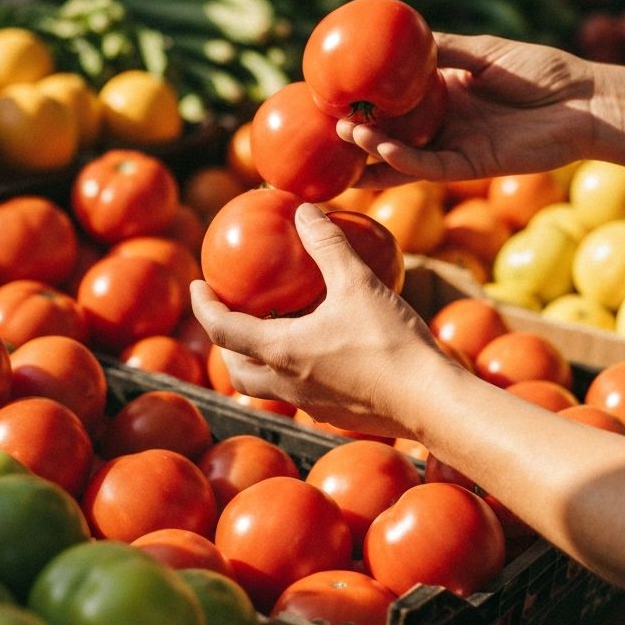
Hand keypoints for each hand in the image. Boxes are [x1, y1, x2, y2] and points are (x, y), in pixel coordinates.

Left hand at [190, 203, 461, 438]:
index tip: (196, 286)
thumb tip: (304, 211)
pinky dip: (291, 372)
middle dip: (225, 340)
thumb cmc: (390, 341)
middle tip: (231, 311)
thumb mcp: (357, 283)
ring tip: (271, 330)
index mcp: (280, 351)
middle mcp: (286, 383)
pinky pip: (297, 393)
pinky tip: (316, 352)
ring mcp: (309, 403)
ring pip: (265, 386)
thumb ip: (327, 244)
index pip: (222, 329)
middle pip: (236, 368)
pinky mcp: (333, 414)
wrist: (428, 399)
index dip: (203, 306)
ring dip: (257, 360)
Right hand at [339, 32, 596, 187]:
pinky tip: (379, 149)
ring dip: (372, 150)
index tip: (332, 89)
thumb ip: (443, 48)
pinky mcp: (471, 167)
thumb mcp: (485, 51)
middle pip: (392, 131)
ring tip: (342, 136)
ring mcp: (456, 147)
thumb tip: (398, 37)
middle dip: (357, 131)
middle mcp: (445, 123)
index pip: (396, 98)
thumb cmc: (544, 71)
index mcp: (447, 93)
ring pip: (404, 155)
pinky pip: (428, 167)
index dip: (365, 97)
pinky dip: (402, 160)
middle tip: (324, 121)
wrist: (587, 103)